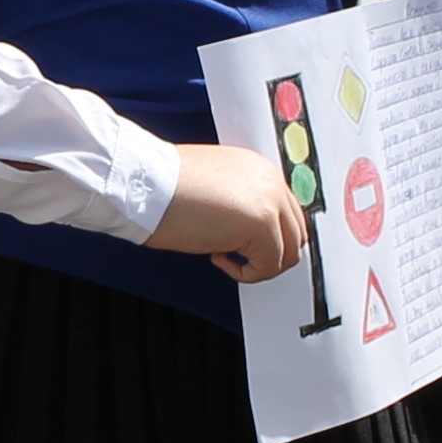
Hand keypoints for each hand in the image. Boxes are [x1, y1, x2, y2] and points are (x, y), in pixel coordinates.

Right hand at [153, 144, 307, 283]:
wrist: (145, 184)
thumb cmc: (163, 185)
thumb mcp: (212, 185)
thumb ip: (238, 201)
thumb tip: (246, 232)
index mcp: (259, 169)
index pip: (287, 212)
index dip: (268, 237)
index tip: (244, 248)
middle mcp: (271, 182)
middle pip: (295, 233)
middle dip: (269, 253)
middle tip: (238, 257)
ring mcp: (270, 203)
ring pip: (289, 253)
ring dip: (258, 264)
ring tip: (225, 256)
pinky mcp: (262, 226)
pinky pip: (269, 266)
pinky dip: (245, 273)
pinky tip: (217, 256)